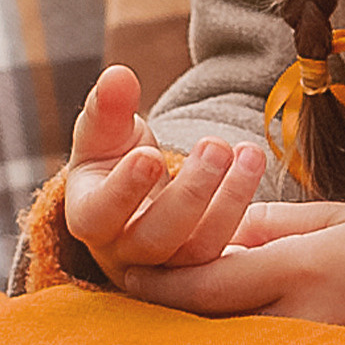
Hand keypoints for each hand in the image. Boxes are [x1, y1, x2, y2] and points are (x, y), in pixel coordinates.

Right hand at [62, 65, 265, 272]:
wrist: (141, 190)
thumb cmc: (116, 156)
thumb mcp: (104, 130)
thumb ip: (107, 106)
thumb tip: (117, 76)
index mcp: (90, 219)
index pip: (99, 215)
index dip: (123, 189)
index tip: (149, 154)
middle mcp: (125, 252)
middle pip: (156, 239)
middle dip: (190, 194)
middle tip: (215, 147)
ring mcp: (167, 267)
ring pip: (198, 250)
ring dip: (229, 201)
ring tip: (248, 153)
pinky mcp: (203, 268)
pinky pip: (228, 252)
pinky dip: (245, 210)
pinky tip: (254, 166)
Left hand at [115, 199, 344, 336]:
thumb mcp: (332, 216)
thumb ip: (270, 225)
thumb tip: (218, 234)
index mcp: (297, 268)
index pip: (206, 283)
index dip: (159, 283)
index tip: (125, 274)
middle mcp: (298, 315)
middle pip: (210, 322)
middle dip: (167, 311)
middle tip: (128, 300)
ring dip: (198, 333)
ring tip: (163, 321)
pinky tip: (219, 341)